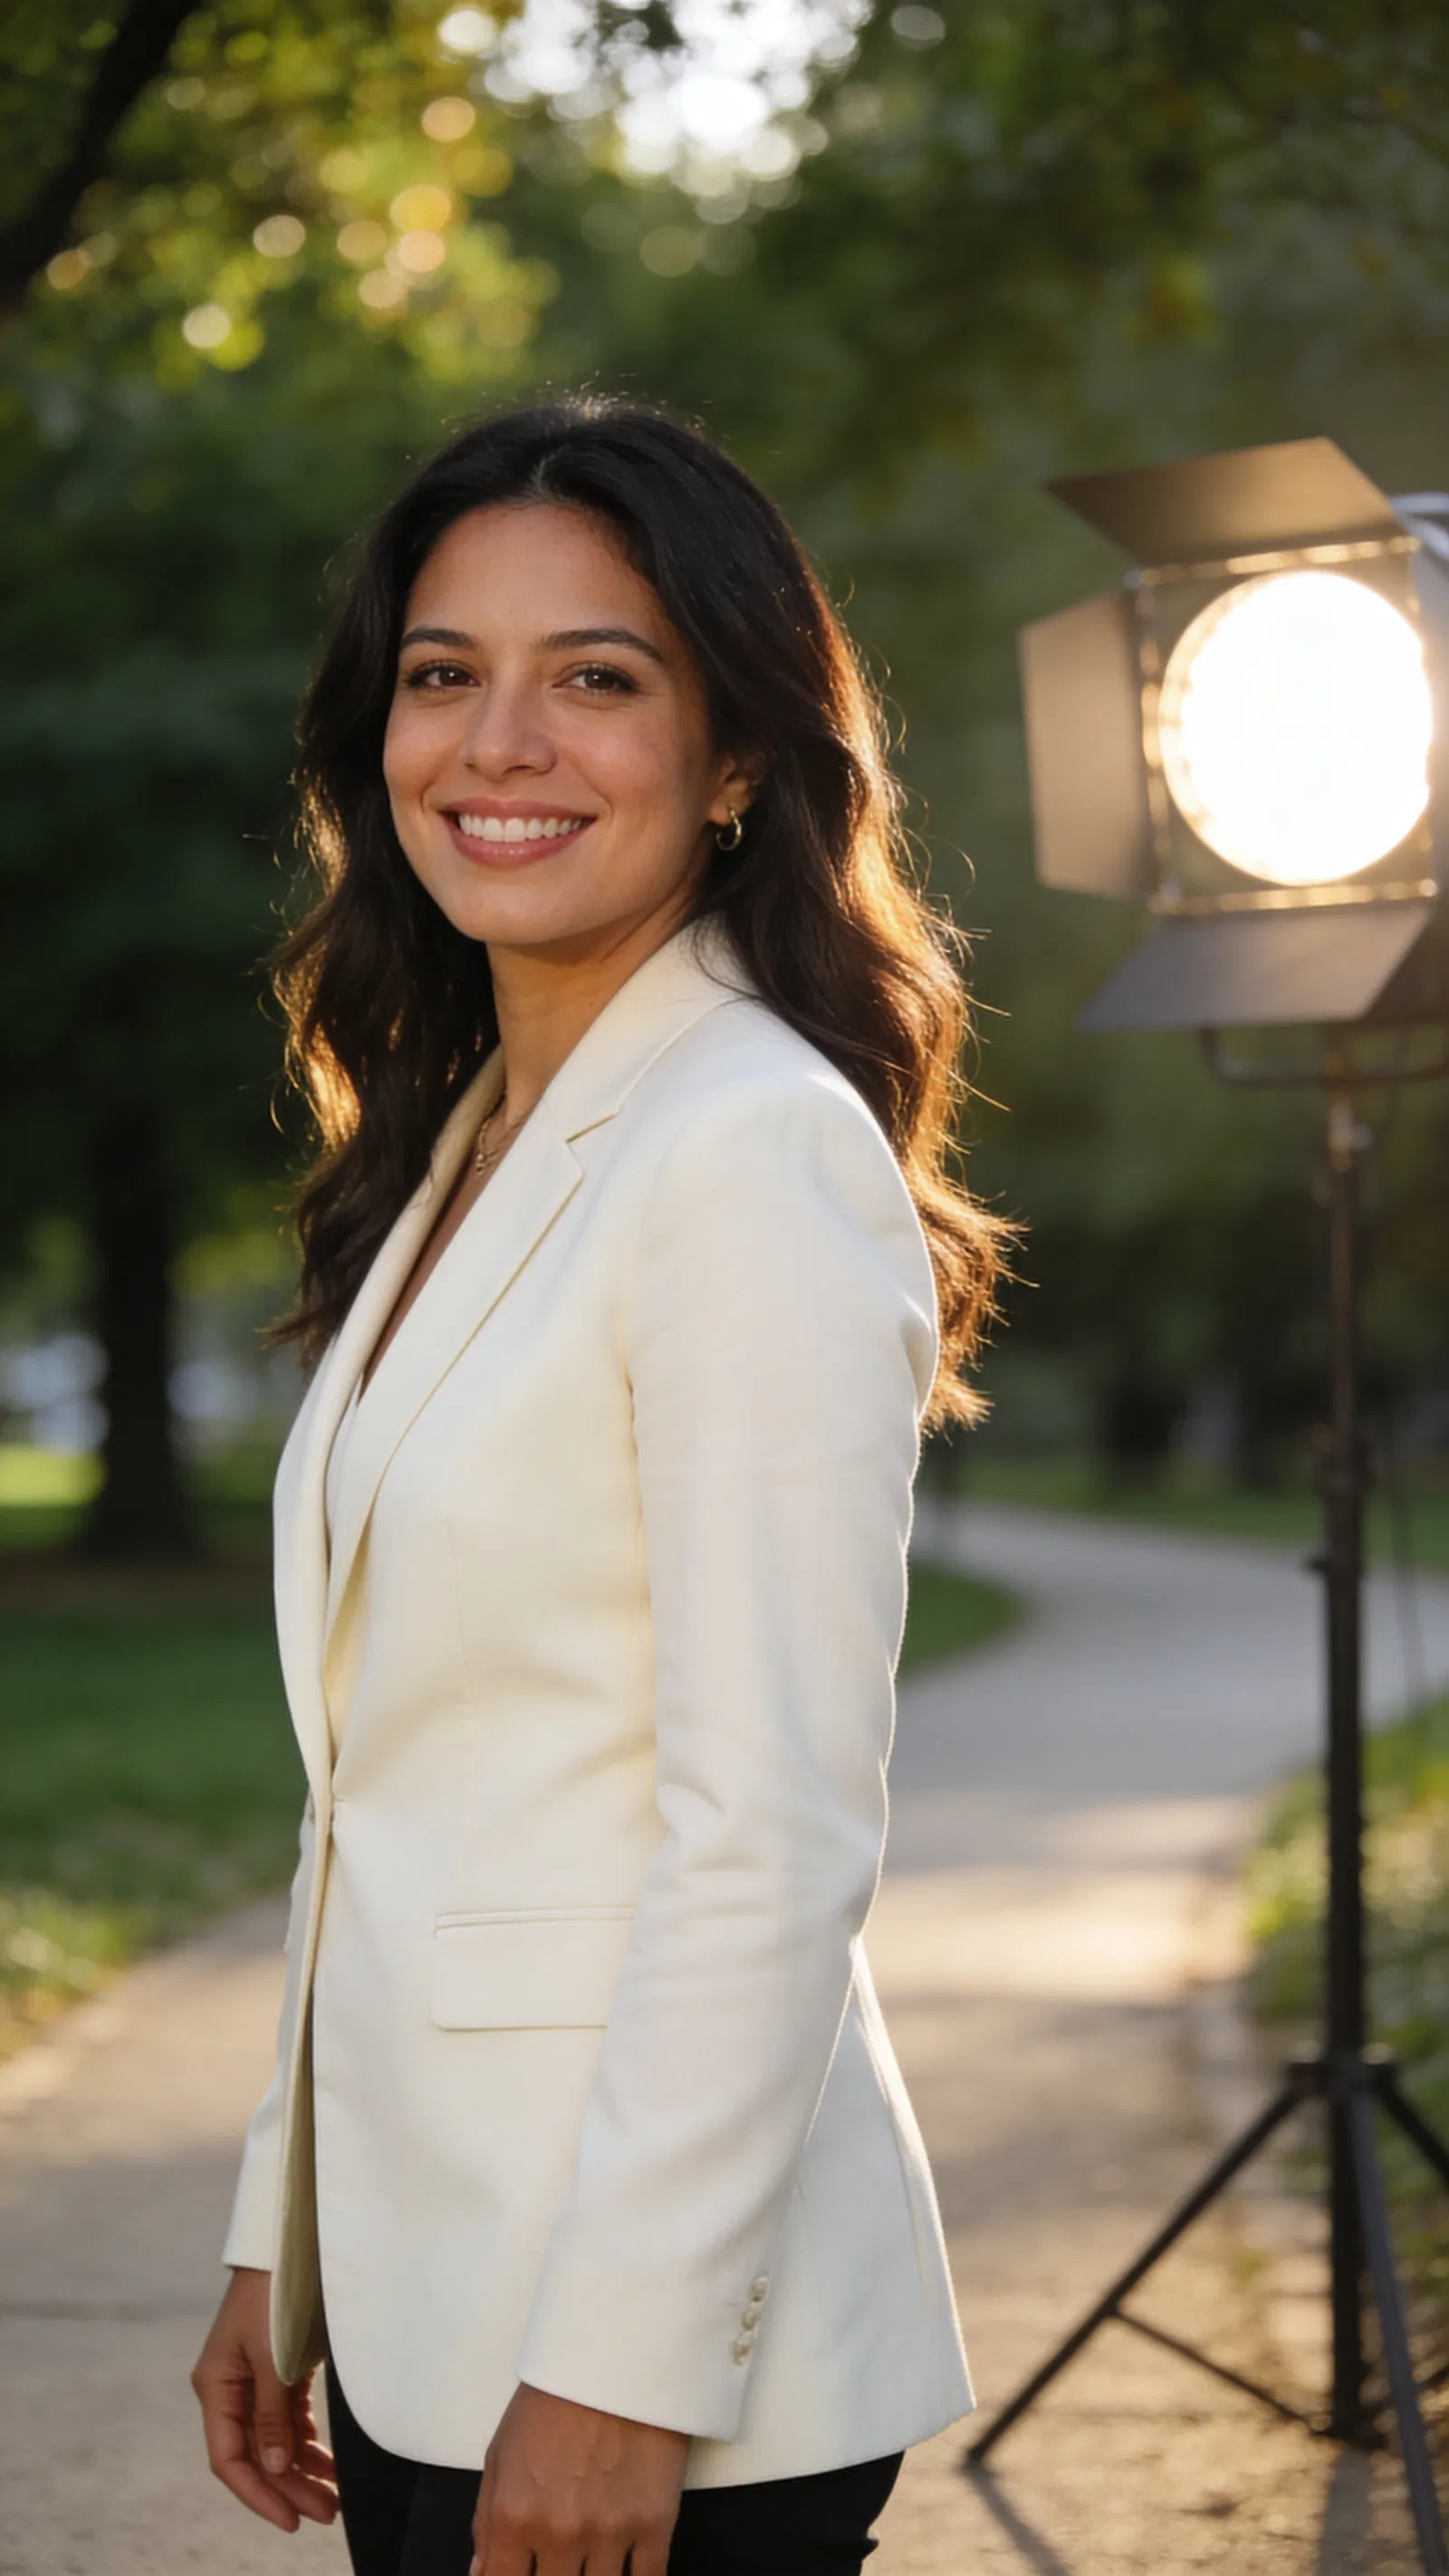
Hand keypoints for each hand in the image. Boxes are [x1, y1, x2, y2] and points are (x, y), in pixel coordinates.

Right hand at [192, 2266, 338, 2531]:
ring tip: (333, 2499)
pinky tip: (329, 2465)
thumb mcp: (272, 2357)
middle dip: (289, 2488)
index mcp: (216, 2386)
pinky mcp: (280, 2370)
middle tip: (327, 2513)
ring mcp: (255, 2380)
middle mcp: (231, 2388)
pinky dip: (308, 2443)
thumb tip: (274, 2468)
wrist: (291, 2241)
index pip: (230, 2458)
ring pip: (275, 2441)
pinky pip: (290, 2420)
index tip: (290, 2520)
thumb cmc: (275, 2294)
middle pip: (256, 2455)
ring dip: (302, 2471)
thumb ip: (270, 2415)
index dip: (258, 2494)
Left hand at [471, 2382, 687, 2575]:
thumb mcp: (500, 2452)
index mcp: (513, 2517)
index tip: (520, 2573)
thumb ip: (486, 2521)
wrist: (616, 2353)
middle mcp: (558, 2534)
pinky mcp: (655, 2525)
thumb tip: (483, 2572)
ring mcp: (609, 2534)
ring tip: (587, 2560)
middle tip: (558, 2561)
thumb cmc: (553, 2398)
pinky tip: (624, 2570)